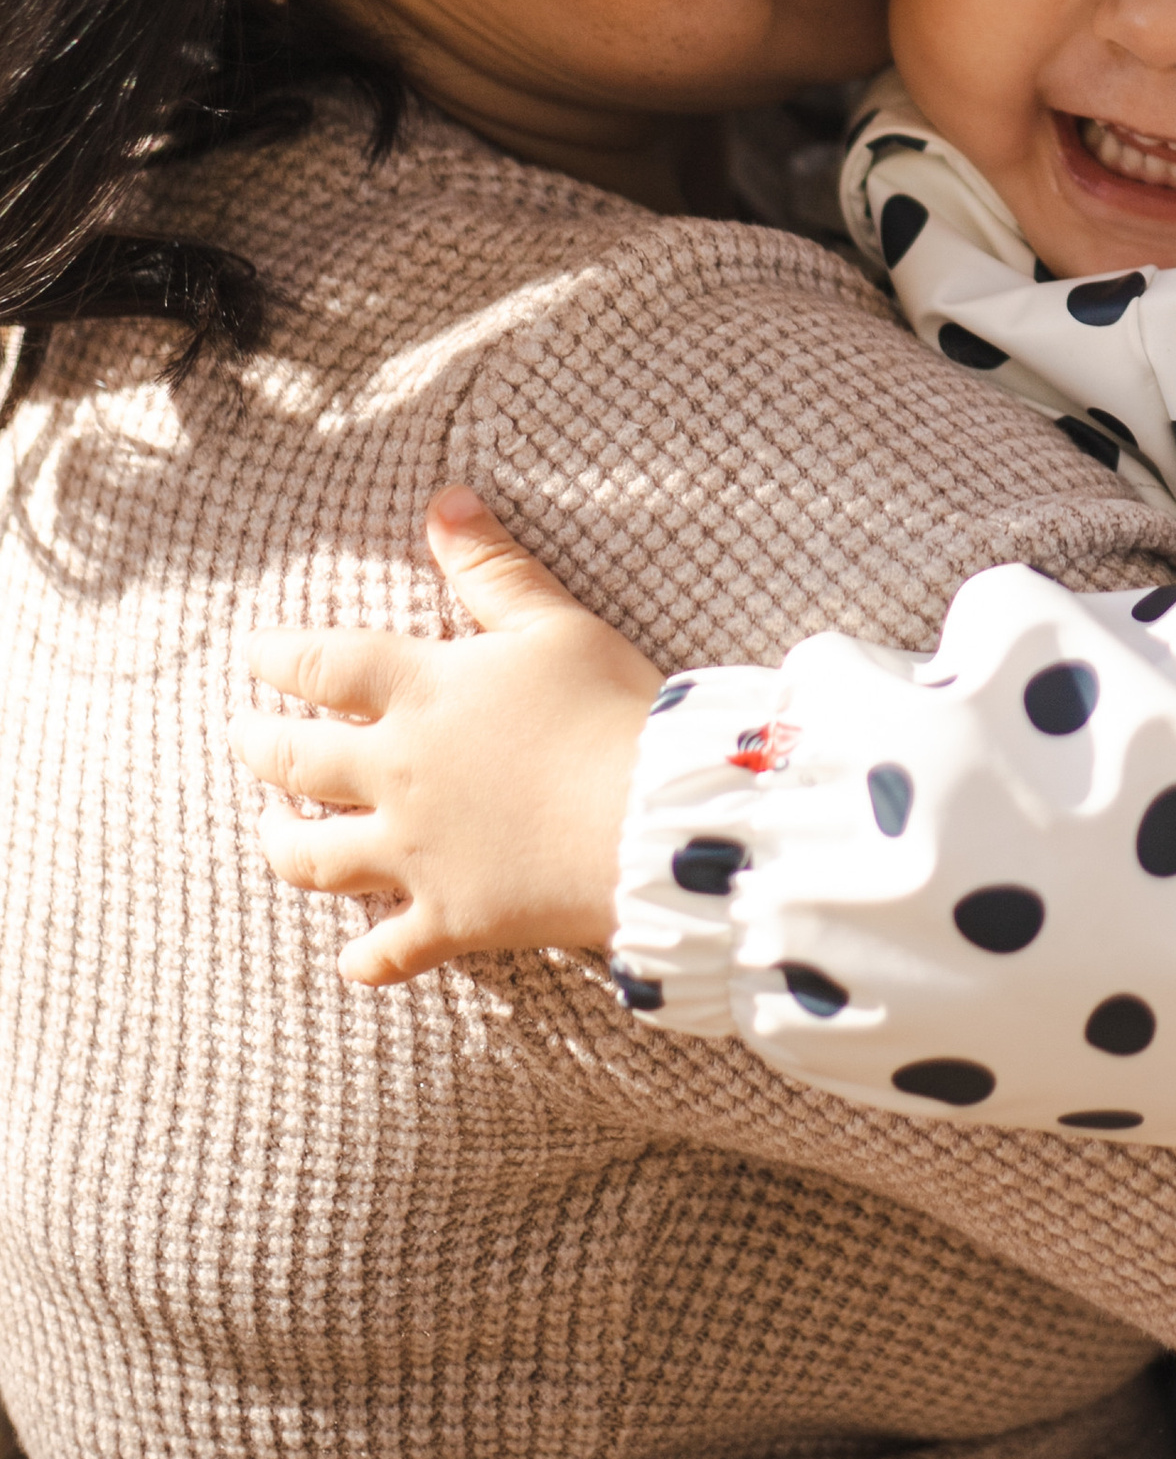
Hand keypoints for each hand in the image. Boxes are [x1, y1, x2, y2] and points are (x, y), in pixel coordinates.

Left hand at [230, 489, 662, 986]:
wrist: (651, 822)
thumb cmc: (611, 708)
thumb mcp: (554, 622)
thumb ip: (492, 566)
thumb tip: (443, 499)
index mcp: (422, 694)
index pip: (324, 666)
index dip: (279, 657)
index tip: (251, 655)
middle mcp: (398, 774)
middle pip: (300, 762)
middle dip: (261, 748)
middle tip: (241, 737)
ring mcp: (416, 853)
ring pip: (318, 858)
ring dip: (284, 845)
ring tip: (269, 832)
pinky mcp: (449, 918)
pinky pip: (387, 951)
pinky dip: (364, 958)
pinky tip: (352, 960)